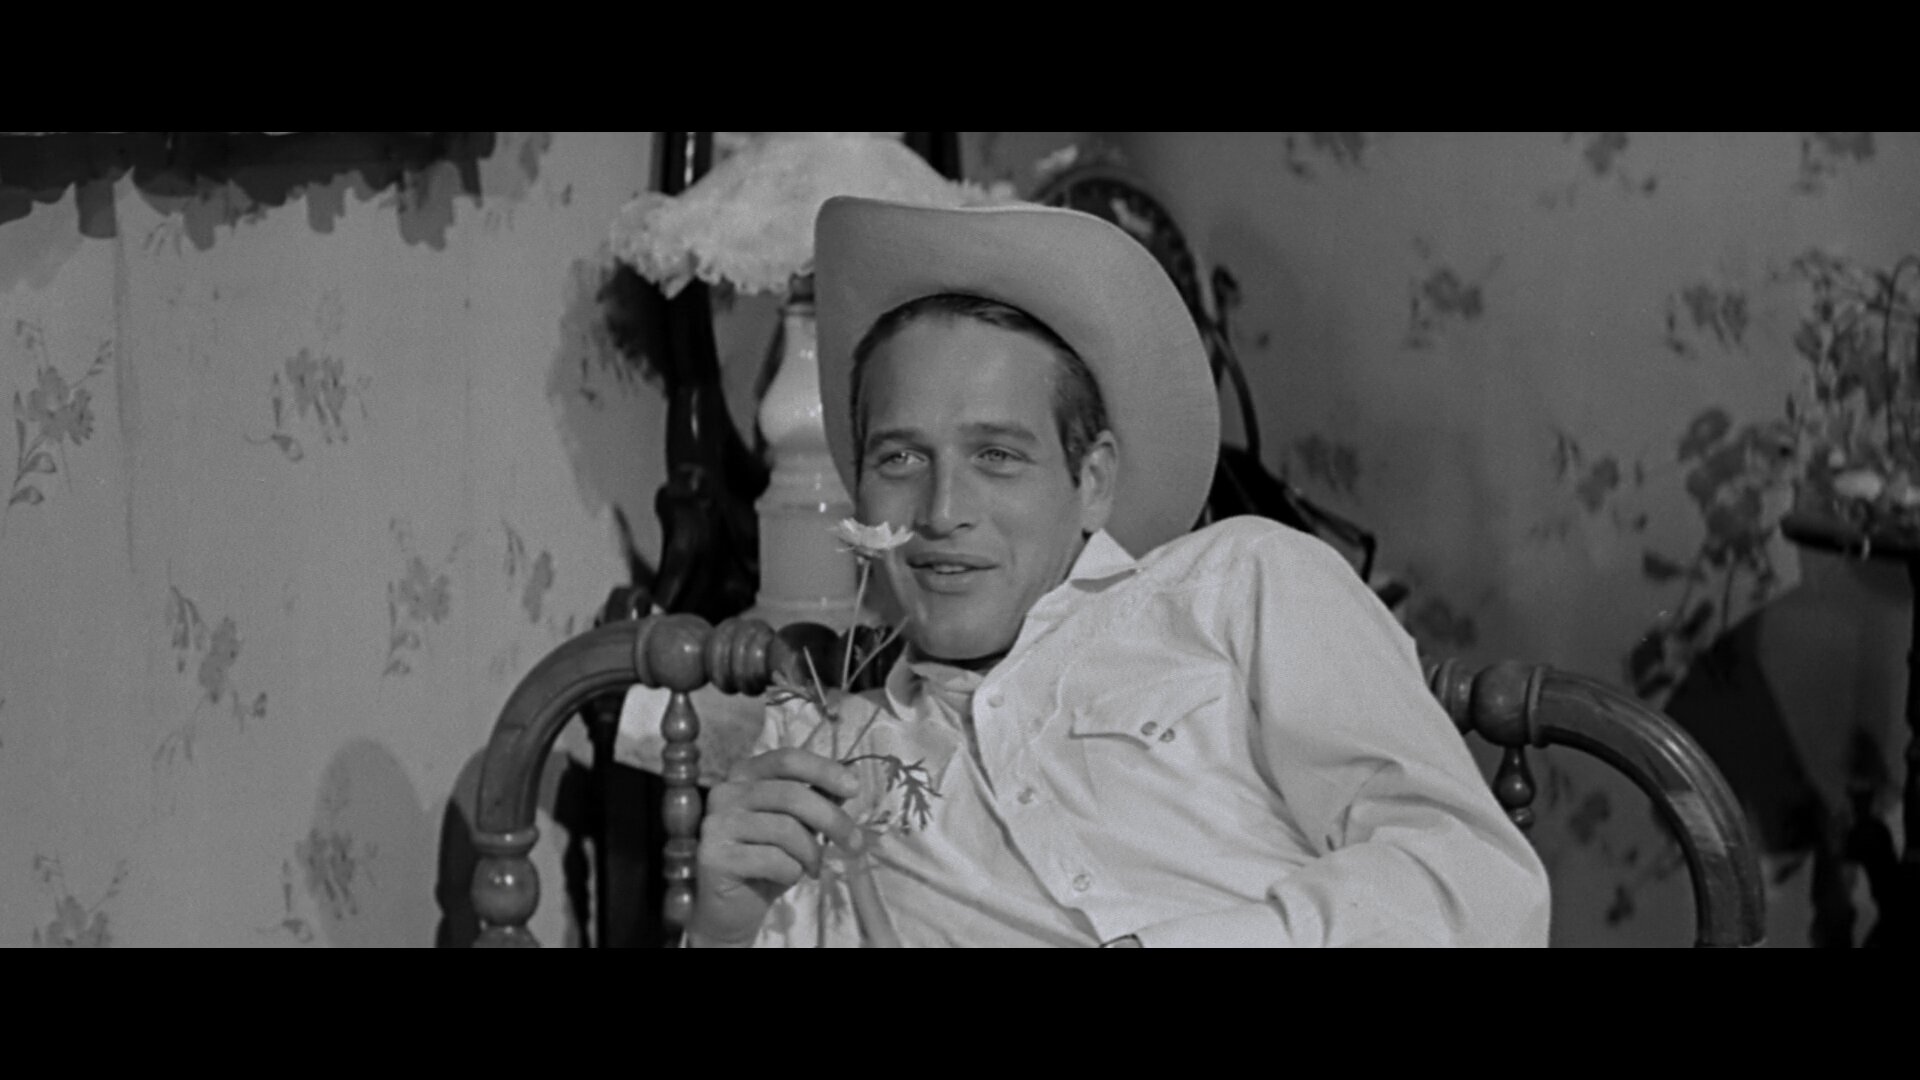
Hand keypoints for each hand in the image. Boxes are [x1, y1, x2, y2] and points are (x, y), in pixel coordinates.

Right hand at [688, 747, 865, 946]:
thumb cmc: (766, 861)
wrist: (730, 908)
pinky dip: (792, 872)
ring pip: (786, 830)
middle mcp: (725, 792)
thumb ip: (817, 800)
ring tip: (813, 868)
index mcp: (744, 775)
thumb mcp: (797, 826)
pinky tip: (786, 877)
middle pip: (792, 795)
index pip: (787, 759)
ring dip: (812, 853)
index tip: (854, 787)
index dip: (824, 770)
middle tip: (855, 844)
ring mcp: (716, 823)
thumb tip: (852, 777)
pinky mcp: (713, 855)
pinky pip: (773, 860)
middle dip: (833, 820)